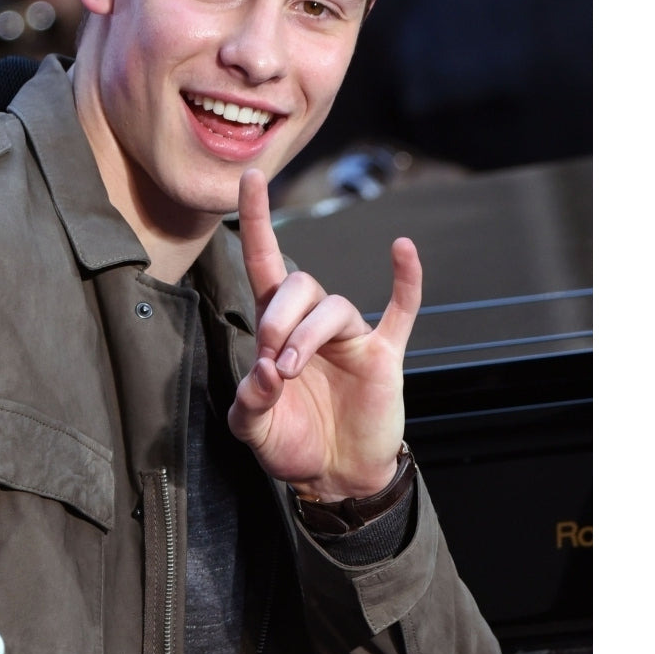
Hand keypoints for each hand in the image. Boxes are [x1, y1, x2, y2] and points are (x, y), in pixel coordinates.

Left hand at [227, 169, 421, 501]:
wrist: (337, 478)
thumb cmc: (294, 443)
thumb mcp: (253, 429)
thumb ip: (248, 401)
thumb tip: (264, 369)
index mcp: (276, 329)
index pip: (264, 262)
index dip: (256, 219)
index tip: (250, 175)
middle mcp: (312, 322)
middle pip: (299, 284)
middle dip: (278, 317)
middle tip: (271, 360)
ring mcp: (351, 336)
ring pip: (333, 306)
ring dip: (307, 334)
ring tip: (290, 369)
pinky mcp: (384, 354)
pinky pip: (401, 310)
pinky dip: (405, 281)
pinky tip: (402, 250)